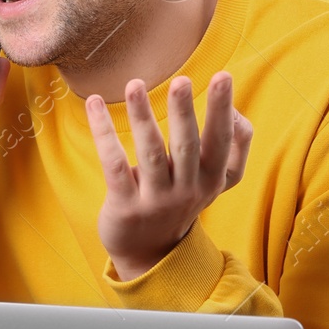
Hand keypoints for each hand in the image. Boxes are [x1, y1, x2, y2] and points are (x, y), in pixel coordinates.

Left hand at [85, 71, 251, 280]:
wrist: (150, 253)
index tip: (223, 76)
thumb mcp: (214, 180)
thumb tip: (235, 110)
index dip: (224, 111)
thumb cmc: (182, 200)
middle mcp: (187, 190)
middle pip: (187, 147)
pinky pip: (113, 165)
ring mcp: (155, 201)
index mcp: (211, 179)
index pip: (223, 142)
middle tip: (182, 81)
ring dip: (142, 117)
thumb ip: (233, 147)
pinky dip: (103, 132)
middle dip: (185, 113)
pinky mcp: (125, 207)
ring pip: (150, 153)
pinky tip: (93, 103)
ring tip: (134, 85)